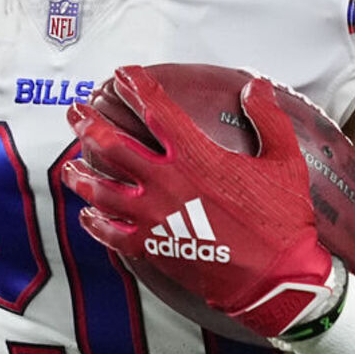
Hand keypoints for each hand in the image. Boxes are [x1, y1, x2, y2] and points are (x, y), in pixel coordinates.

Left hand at [61, 65, 334, 336]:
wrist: (276, 279)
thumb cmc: (282, 220)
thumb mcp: (284, 160)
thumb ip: (268, 118)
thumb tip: (255, 86)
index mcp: (197, 156)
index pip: (155, 110)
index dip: (134, 87)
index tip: (122, 74)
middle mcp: (168, 182)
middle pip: (112, 145)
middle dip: (88, 123)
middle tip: (76, 110)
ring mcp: (155, 217)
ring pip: (102, 189)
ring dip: (80, 173)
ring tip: (69, 164)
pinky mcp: (153, 247)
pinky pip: (111, 233)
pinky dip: (94, 221)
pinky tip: (88, 214)